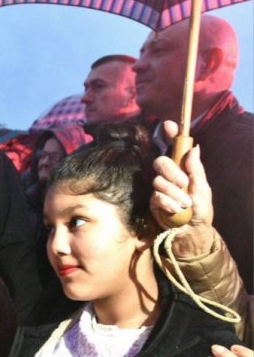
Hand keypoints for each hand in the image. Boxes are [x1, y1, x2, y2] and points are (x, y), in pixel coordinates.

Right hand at [151, 120, 214, 255]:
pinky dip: (168, 203)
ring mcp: (159, 188)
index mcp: (183, 168)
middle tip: (184, 183)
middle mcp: (169, 175)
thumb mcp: (203, 188)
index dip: (170, 134)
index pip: (175, 147)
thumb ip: (197, 170)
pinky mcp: (152, 201)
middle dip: (172, 172)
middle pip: (160, 161)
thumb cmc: (201, 210)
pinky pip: (156, 196)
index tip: (168, 124)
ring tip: (185, 204)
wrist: (191, 232)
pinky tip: (176, 210)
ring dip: (174, 193)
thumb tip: (194, 147)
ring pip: (158, 181)